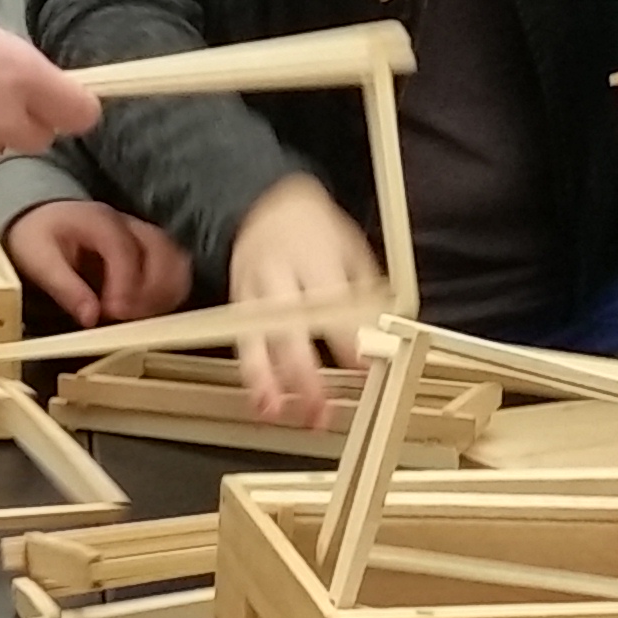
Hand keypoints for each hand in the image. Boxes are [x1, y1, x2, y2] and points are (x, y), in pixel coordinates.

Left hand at [6, 197, 190, 330]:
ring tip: (140, 318)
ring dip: (165, 291)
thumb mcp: (38, 260)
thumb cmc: (38, 237)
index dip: (125, 283)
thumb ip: (65, 288)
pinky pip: (175, 268)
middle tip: (127, 318)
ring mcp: (144, 235)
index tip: (114, 313)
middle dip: (151, 289)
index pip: (124, 249)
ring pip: (176, 259)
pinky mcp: (152, 250)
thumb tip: (91, 317)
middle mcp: (129, 224)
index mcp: (100, 220)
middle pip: (162, 250)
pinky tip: (149, 311)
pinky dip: (170, 291)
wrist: (42, 218)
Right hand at [222, 176, 382, 429]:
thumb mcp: (353, 253)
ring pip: (254, 338)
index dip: (346, 339)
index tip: (362, 367)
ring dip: (266, 380)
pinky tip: (263, 402)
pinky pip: (241, 341)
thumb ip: (367, 297)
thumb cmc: (319, 233)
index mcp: (313, 257)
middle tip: (320, 409)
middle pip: (287, 327)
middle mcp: (277, 274)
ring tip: (278, 412)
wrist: (267, 204)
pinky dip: (251, 374)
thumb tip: (381, 340)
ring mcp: (251, 289)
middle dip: (302, 372)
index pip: (330, 303)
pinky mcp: (236, 302)